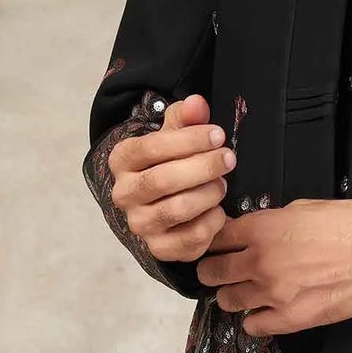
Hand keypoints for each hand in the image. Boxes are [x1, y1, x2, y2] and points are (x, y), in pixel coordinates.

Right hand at [107, 92, 234, 261]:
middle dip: (203, 167)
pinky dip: (212, 222)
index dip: (188, 140)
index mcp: (122, 161)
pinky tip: (217, 210)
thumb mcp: (176, 135)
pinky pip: (192, 238)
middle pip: (163, 180)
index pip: (150, 148)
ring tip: (222, 184)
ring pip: (178, 210)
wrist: (164, 203)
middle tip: (228, 158)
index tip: (218, 135)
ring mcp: (140, 225)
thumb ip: (186, 117)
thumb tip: (197, 103)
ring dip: (209, 194)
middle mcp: (124, 194)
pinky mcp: (160, 249)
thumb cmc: (171, 162)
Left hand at [198, 196, 351, 335]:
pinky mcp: (290, 319)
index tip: (217, 247)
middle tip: (221, 272)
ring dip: (232, 296)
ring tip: (245, 292)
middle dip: (214, 270)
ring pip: (228, 301)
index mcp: (262, 228)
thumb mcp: (302, 208)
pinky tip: (264, 311)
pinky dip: (254, 319)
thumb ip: (270, 222)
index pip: (216, 238)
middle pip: (212, 272)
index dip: (214, 242)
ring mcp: (273, 293)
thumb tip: (253, 233)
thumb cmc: (349, 224)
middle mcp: (260, 261)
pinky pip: (252, 326)